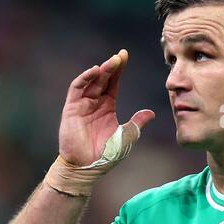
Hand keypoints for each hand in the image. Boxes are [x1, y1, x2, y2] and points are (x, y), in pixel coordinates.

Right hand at [58, 49, 154, 166]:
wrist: (88, 167)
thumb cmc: (106, 154)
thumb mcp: (127, 136)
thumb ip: (137, 123)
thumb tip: (151, 113)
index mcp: (107, 106)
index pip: (113, 83)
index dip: (119, 70)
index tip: (126, 57)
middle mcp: (95, 102)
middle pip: (103, 79)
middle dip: (111, 66)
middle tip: (121, 55)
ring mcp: (82, 104)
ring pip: (91, 81)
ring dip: (101, 70)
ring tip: (112, 62)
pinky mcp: (71, 108)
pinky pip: (77, 89)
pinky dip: (84, 79)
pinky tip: (95, 71)